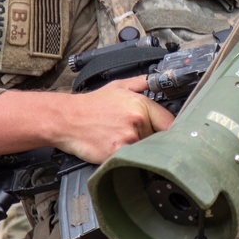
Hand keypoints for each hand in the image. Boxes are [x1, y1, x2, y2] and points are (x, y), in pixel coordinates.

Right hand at [54, 77, 174, 162]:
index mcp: (141, 105)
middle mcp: (137, 122)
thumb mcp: (118, 86)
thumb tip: (158, 79)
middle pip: (158, 138)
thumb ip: (142, 83)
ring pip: (146, 151)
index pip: (170, 122)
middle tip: (136, 136)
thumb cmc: (91, 105)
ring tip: (123, 141)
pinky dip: (127, 158)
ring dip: (139, 150)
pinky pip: (131, 160)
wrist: (67, 119)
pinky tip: (116, 148)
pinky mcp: (117, 154)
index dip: (171, 129)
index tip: (170, 134)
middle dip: (151, 139)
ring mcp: (128, 140)